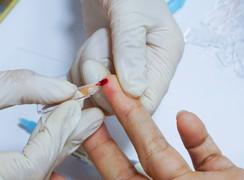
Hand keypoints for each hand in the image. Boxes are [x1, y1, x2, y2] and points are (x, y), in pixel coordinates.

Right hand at [0, 70, 103, 179]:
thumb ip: (13, 88)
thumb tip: (59, 87)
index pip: (31, 168)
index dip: (55, 133)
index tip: (72, 102)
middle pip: (40, 169)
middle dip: (69, 134)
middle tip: (92, 108)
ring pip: (35, 170)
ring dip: (60, 139)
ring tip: (82, 116)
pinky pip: (24, 168)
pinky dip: (43, 145)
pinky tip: (54, 129)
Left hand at [68, 0, 184, 113]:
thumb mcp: (130, 14)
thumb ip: (131, 51)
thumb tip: (134, 91)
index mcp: (164, 58)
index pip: (149, 101)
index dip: (123, 101)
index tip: (102, 79)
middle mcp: (147, 69)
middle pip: (121, 102)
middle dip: (100, 82)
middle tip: (93, 57)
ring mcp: (124, 70)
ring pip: (100, 96)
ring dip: (87, 73)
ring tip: (96, 43)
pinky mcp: (106, 67)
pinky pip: (88, 85)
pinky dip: (78, 72)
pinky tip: (87, 51)